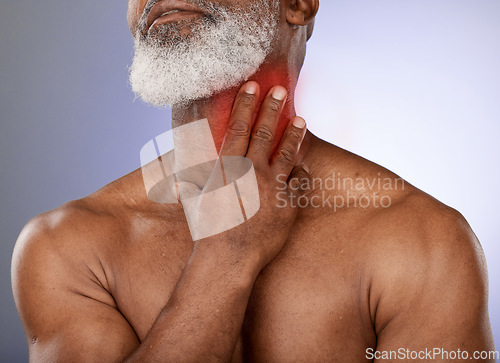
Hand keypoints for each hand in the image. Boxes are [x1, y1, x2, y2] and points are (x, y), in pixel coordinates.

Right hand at [187, 81, 308, 271]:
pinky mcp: (288, 204)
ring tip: (301, 118)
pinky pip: (298, 182)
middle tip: (281, 89)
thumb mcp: (197, 201)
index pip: (238, 127)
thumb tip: (181, 179)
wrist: (229, 259)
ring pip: (287, 153)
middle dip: (272, 108)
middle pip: (265, 133)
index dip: (245, 105)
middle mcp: (252, 172)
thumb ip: (193, 183)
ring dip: (293, 134)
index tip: (252, 86)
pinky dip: (300, 171)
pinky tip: (303, 163)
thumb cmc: (208, 231)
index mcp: (229, 167)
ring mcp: (273, 187)